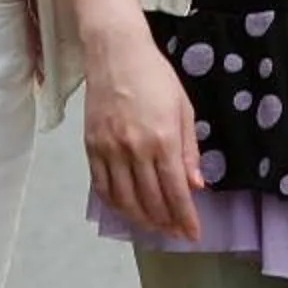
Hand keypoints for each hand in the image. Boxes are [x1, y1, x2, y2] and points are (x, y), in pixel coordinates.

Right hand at [81, 19, 203, 240]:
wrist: (116, 53)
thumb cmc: (155, 76)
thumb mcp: (183, 108)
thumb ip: (189, 150)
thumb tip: (195, 185)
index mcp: (163, 138)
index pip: (175, 191)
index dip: (185, 218)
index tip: (193, 234)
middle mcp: (135, 149)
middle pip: (151, 200)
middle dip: (166, 222)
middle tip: (176, 232)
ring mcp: (110, 150)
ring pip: (125, 200)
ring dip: (141, 219)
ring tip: (154, 226)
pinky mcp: (91, 147)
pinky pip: (102, 187)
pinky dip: (114, 204)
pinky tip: (126, 209)